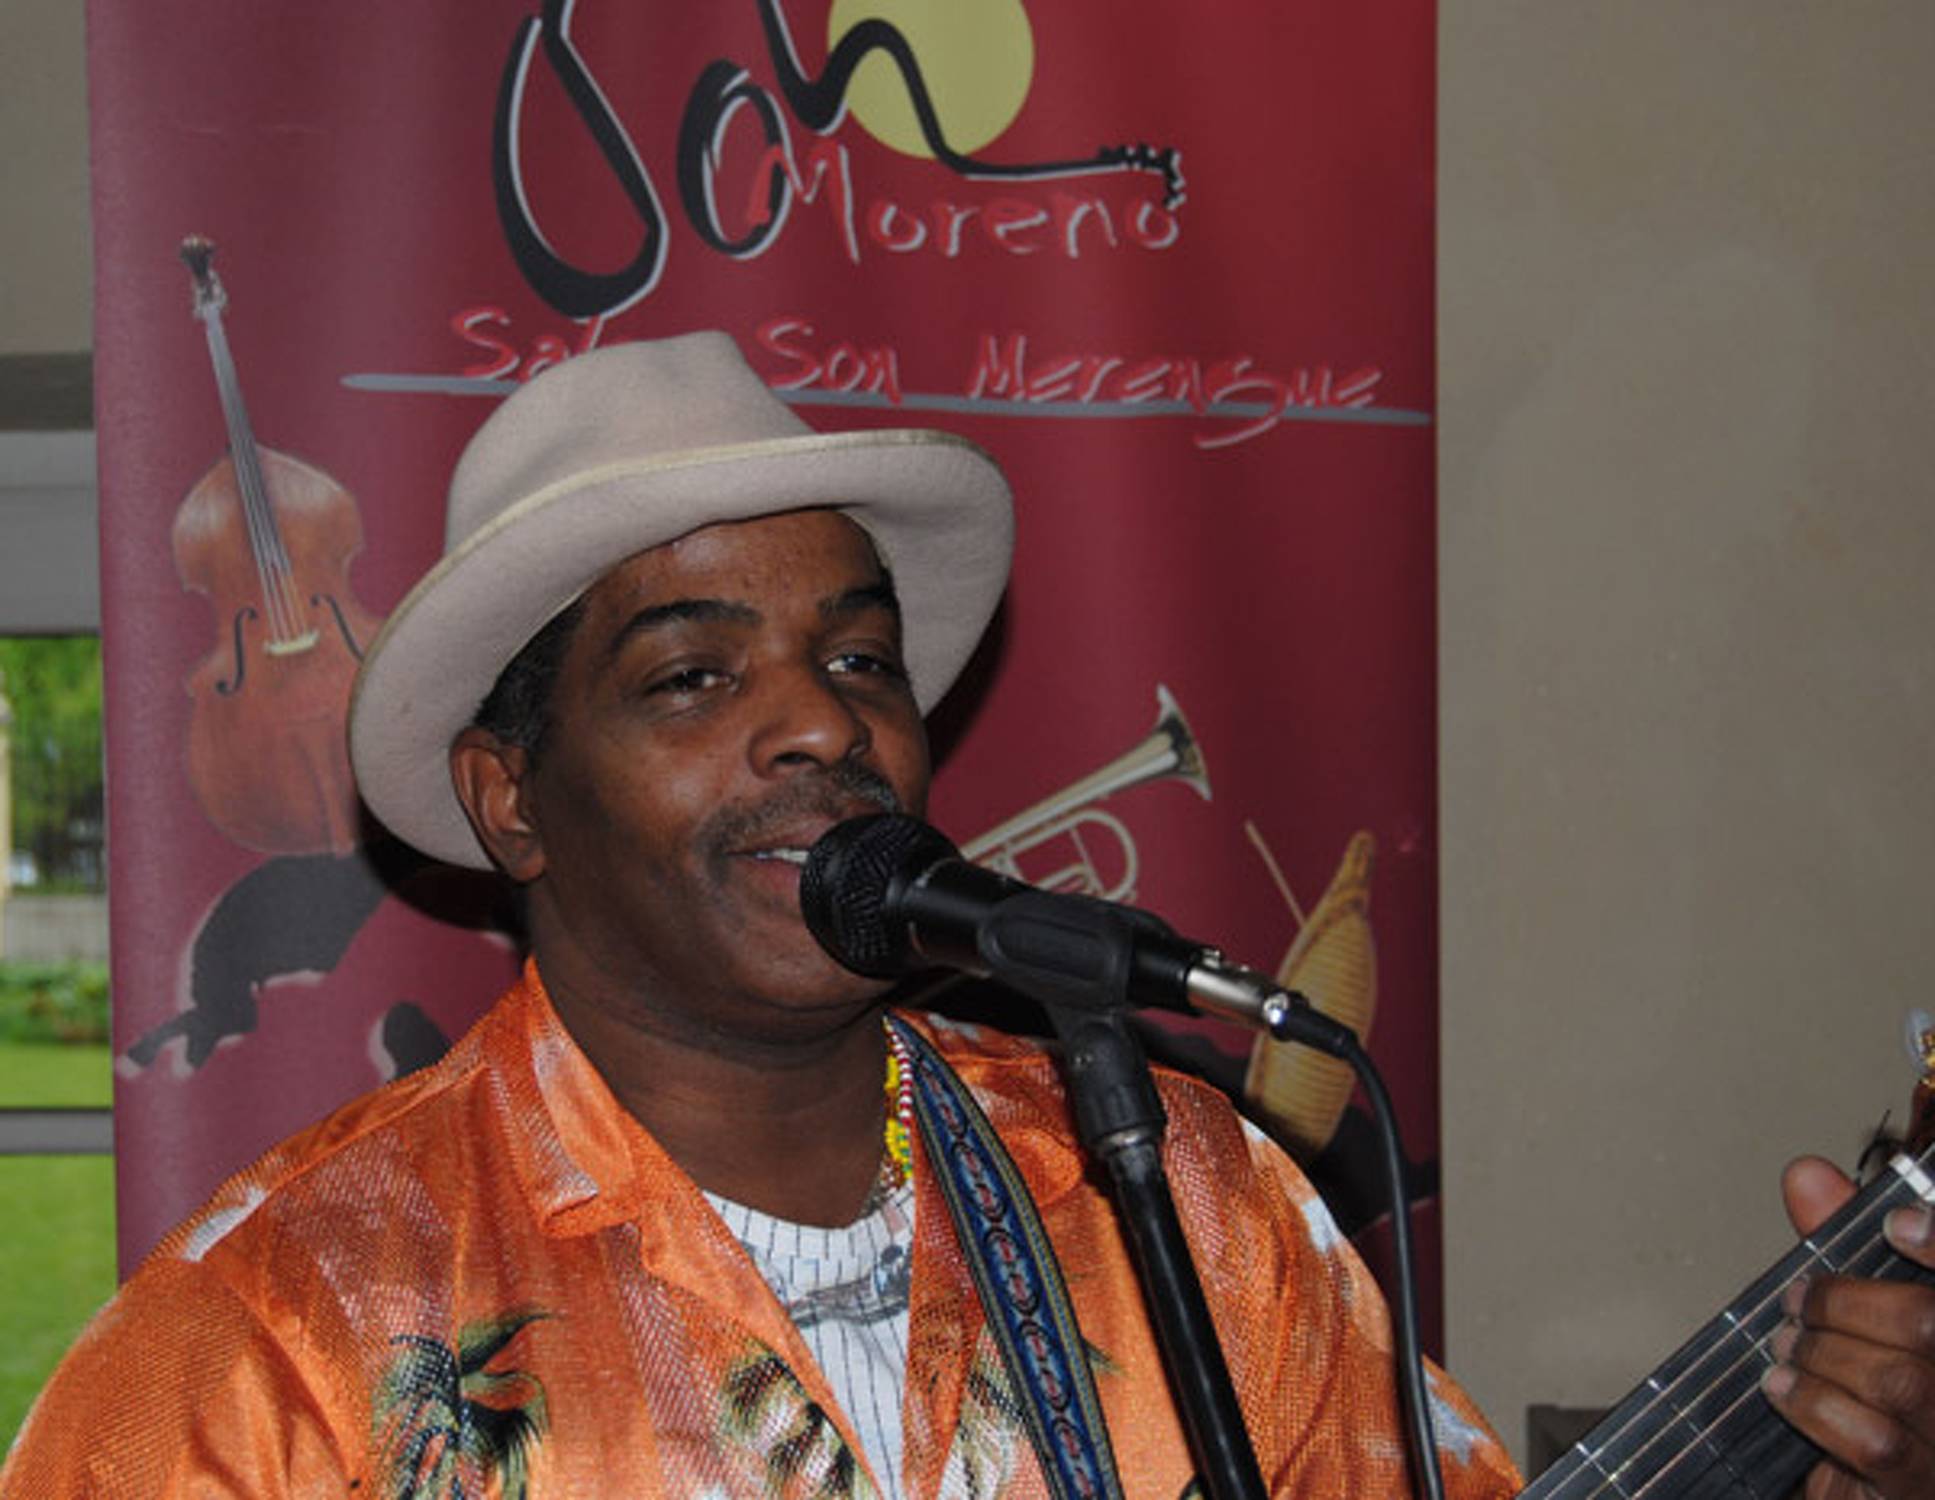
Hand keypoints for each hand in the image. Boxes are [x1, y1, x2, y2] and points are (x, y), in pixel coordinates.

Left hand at [1763, 1156, 1934, 1498]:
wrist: (1873, 1486)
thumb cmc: (1873, 1391)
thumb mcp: (1863, 1313)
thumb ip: (1844, 1243)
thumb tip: (1806, 1175)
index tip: (1895, 1223)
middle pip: (1926, 1320)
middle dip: (1844, 1302)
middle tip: (1798, 1302)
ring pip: (1899, 1381)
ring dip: (1822, 1352)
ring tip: (1788, 1344)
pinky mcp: (1920, 1488)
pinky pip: (1876, 1442)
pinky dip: (1815, 1404)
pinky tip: (1784, 1388)